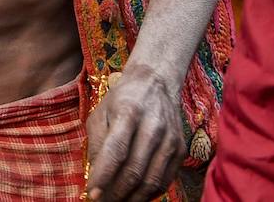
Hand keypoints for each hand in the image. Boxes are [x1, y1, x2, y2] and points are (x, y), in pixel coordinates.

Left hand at [85, 67, 185, 201]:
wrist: (155, 84)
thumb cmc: (121, 100)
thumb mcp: (100, 113)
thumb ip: (96, 143)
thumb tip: (95, 176)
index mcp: (128, 112)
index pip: (116, 151)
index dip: (104, 176)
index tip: (92, 195)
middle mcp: (153, 126)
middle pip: (135, 170)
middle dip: (116, 193)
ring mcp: (171, 140)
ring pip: (152, 181)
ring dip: (132, 198)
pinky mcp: (181, 150)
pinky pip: (165, 181)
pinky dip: (148, 194)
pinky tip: (134, 196)